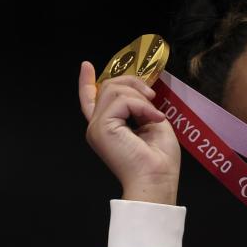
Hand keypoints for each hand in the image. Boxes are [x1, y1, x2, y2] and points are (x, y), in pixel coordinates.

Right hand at [78, 61, 179, 203]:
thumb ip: (140, 107)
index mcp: (108, 128)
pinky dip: (142, 105)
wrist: (157, 180)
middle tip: (152, 98)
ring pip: (113, 89)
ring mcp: (97, 127)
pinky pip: (122, 100)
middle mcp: (98, 127)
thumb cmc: (160, 162)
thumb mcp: (152, 124)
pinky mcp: (102, 128)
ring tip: (154, 115)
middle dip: (133, 83)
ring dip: (140, 97)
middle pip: (107, 87)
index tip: (86, 66)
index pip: (90, 100)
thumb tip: (140, 92)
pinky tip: (153, 118)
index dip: (87, 82)